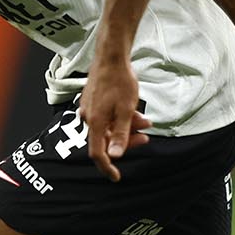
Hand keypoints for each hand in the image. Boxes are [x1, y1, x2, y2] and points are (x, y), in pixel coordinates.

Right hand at [81, 57, 151, 181]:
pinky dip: (120, 118)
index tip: (116, 177)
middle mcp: (89, 118)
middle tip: (145, 137)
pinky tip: (134, 111)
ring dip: (127, 127)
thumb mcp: (126, 110)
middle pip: (106, 140)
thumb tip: (114, 156)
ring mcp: (89, 109)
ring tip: (145, 121)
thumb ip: (120, 134)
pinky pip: (106, 116)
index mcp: (95, 122)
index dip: (107, 167)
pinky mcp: (92, 101)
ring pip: (109, 127)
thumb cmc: (119, 82)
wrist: (111, 57)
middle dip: (127, 141)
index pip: (98, 153)